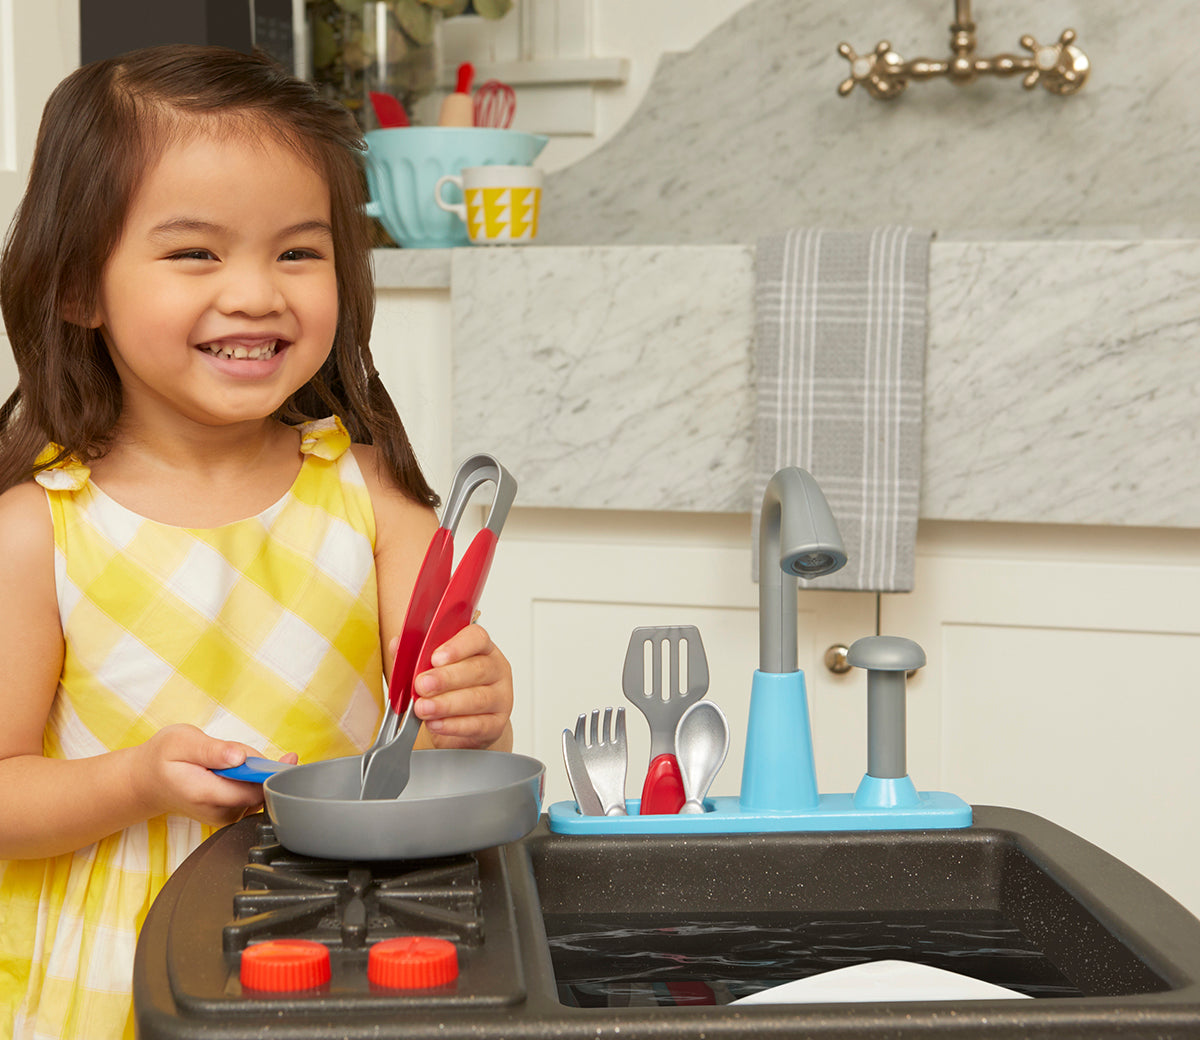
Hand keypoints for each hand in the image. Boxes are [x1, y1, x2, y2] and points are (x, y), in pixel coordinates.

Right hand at [131, 724, 297, 825]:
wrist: (147, 781)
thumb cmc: (162, 759)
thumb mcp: (181, 741)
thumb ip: (212, 750)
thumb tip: (239, 757)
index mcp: (206, 794)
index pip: (254, 791)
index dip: (272, 774)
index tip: (288, 759)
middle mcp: (219, 812)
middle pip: (260, 791)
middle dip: (262, 768)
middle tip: (242, 751)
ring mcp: (225, 816)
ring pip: (258, 792)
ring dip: (255, 773)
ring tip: (229, 760)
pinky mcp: (230, 814)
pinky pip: (253, 795)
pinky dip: (251, 779)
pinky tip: (235, 769)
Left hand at [407, 624, 513, 749]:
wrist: (467, 724)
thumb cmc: (451, 688)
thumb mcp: (432, 667)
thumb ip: (416, 654)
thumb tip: (397, 644)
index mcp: (481, 648)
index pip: (476, 638)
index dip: (457, 646)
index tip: (435, 658)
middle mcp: (495, 669)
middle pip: (477, 669)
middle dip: (446, 678)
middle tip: (422, 685)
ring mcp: (500, 697)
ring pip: (477, 699)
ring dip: (446, 704)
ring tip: (423, 708)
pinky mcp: (496, 724)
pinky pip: (478, 724)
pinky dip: (454, 725)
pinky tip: (436, 723)